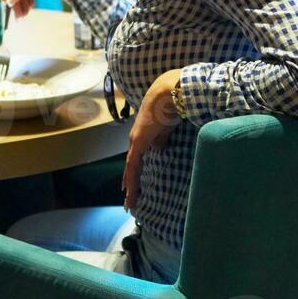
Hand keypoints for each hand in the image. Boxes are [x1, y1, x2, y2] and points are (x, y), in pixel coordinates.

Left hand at [122, 70, 183, 211]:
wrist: (167, 95)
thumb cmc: (168, 108)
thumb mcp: (165, 128)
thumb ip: (161, 139)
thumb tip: (160, 147)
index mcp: (142, 137)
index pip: (136, 160)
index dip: (134, 174)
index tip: (132, 188)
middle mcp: (135, 140)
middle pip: (130, 168)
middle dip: (130, 185)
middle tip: (128, 203)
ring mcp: (135, 142)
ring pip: (130, 170)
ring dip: (130, 187)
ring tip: (130, 203)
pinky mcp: (138, 142)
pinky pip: (133, 165)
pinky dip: (131, 179)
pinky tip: (129, 190)